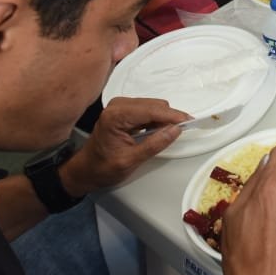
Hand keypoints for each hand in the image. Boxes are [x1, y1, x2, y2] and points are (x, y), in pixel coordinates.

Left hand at [60, 97, 189, 195]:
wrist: (86, 170)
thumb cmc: (102, 168)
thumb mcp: (130, 161)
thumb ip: (154, 144)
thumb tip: (175, 130)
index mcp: (116, 116)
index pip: (152, 110)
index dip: (172, 116)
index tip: (189, 121)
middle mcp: (118, 105)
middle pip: (155, 105)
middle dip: (169, 118)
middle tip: (178, 133)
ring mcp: (120, 106)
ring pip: (153, 106)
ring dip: (162, 119)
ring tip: (164, 136)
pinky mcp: (124, 109)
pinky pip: (147, 109)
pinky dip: (155, 119)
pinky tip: (155, 132)